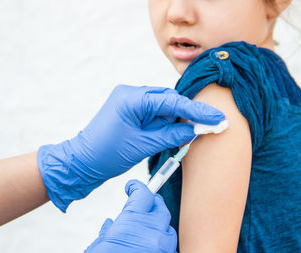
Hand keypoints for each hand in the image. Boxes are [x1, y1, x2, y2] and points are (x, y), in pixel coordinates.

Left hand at [38, 85, 224, 211]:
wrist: (82, 162)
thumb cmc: (107, 154)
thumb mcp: (143, 146)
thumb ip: (172, 135)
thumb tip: (196, 130)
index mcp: (132, 98)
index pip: (172, 102)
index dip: (197, 111)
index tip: (218, 117)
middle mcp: (131, 94)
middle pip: (169, 99)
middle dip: (188, 113)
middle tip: (210, 125)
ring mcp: (129, 100)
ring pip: (163, 106)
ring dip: (176, 119)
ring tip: (193, 132)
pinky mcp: (130, 110)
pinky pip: (154, 112)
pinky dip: (166, 121)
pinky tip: (176, 132)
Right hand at [84, 180, 176, 252]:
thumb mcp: (99, 247)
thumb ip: (107, 233)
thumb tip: (110, 225)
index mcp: (132, 223)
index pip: (143, 194)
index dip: (137, 187)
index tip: (133, 187)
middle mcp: (152, 232)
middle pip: (160, 208)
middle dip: (152, 204)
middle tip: (143, 203)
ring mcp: (162, 247)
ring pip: (168, 229)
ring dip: (159, 226)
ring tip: (148, 229)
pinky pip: (169, 248)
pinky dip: (162, 244)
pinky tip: (152, 247)